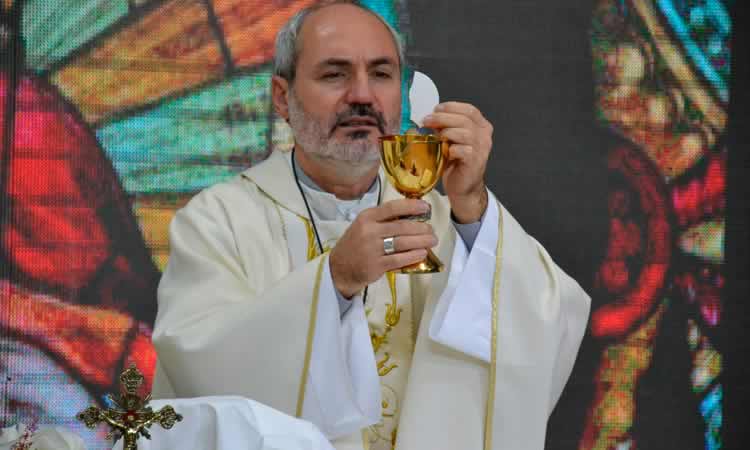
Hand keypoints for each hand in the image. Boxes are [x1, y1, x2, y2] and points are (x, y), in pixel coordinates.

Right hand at [330, 199, 437, 297]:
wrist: (339, 269)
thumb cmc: (355, 244)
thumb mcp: (363, 226)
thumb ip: (383, 220)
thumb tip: (412, 215)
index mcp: (367, 217)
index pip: (393, 208)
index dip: (412, 206)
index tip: (426, 208)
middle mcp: (369, 231)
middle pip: (402, 227)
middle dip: (421, 228)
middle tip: (432, 230)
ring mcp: (372, 249)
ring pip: (403, 242)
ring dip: (421, 241)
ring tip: (432, 241)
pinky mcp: (376, 265)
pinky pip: (400, 259)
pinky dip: (413, 255)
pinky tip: (422, 253)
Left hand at [423, 102, 491, 222]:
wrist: (463, 187)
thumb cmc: (456, 163)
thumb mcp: (452, 140)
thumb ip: (446, 127)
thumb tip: (430, 118)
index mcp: (481, 127)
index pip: (469, 110)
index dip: (451, 107)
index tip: (435, 109)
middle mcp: (484, 135)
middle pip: (464, 119)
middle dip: (442, 117)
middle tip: (426, 120)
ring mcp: (482, 148)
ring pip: (463, 132)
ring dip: (445, 132)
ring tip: (434, 137)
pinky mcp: (475, 161)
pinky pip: (461, 149)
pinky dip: (449, 149)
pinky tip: (443, 152)